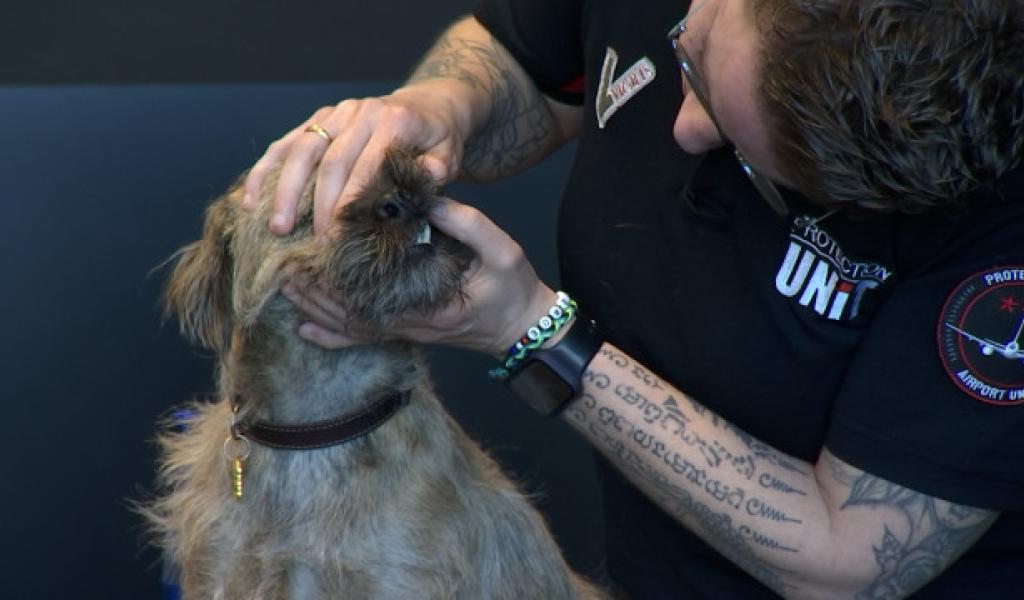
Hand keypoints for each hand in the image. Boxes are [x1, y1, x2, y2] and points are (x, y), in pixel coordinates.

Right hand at [243, 81, 471, 235]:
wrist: (429, 106)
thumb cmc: (438, 141)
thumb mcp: (447, 156)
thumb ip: (434, 175)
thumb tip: (414, 193)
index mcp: (393, 121)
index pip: (365, 167)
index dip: (349, 204)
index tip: (339, 239)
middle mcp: (361, 112)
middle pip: (330, 162)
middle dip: (317, 206)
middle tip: (311, 245)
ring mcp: (336, 113)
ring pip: (301, 150)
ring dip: (284, 191)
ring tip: (275, 228)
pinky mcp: (319, 119)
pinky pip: (286, 143)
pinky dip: (265, 171)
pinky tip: (250, 200)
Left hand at [282, 197, 558, 357]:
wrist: (523, 327)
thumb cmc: (513, 289)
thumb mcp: (501, 251)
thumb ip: (467, 224)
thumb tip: (427, 201)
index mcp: (428, 305)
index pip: (372, 294)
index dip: (338, 279)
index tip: (312, 255)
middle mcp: (410, 323)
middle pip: (349, 314)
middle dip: (314, 293)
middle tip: (282, 271)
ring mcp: (406, 330)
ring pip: (350, 327)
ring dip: (315, 310)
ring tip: (285, 289)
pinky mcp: (407, 330)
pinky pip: (363, 337)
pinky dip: (332, 336)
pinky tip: (307, 329)